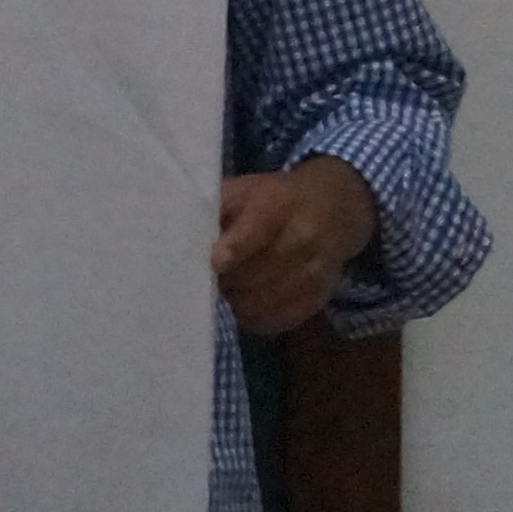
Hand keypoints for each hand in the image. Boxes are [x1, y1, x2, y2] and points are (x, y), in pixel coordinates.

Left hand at [214, 158, 379, 333]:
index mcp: (276, 207)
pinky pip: (275, 321)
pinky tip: (249, 302)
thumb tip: (178, 231)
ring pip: (261, 303)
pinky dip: (255, 317)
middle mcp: (301, 240)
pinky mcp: (316, 298)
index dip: (233, 250)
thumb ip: (215, 207)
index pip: (255, 232)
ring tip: (231, 287)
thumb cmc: (273, 199)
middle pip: (252, 276)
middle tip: (212, 276)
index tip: (216, 263)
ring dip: (237, 301)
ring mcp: (312, 272)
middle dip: (225, 280)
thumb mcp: (244, 190)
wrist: (334, 210)